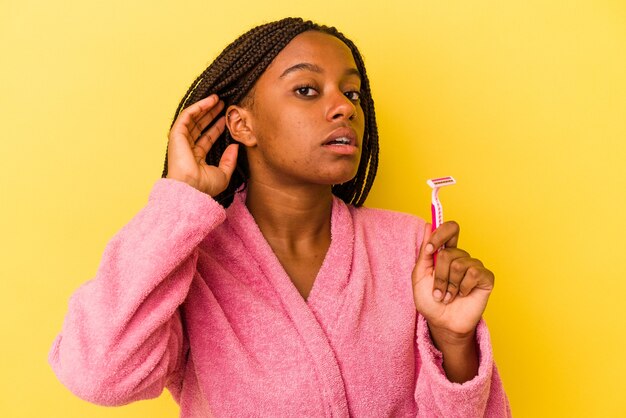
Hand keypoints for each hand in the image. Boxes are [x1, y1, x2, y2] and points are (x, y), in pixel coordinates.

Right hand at [166, 94, 238, 195]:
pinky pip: (187, 116)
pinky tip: (209, 101)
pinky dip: (198, 107)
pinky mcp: (176, 134)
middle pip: (200, 126)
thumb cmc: (204, 187)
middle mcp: (187, 148)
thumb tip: (235, 147)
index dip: (217, 127)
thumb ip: (229, 160)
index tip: (226, 117)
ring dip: (205, 107)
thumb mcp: (223, 174)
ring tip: (217, 98)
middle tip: (223, 104)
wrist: (191, 189)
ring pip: (193, 119)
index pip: (207, 138)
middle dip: (211, 114)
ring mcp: (181, 141)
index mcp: (196, 158)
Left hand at [412, 221, 494, 340]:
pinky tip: (463, 295)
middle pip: (449, 251)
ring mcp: (474, 266)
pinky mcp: (486, 278)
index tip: (430, 250)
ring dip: (449, 285)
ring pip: (459, 264)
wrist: (442, 323)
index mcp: (445, 253)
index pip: (449, 229)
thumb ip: (424, 251)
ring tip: (449, 296)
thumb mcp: (420, 275)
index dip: (440, 234)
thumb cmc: (430, 301)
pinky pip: (474, 273)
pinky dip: (463, 287)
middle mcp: (461, 257)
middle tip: (438, 291)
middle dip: (439, 275)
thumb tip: (428, 225)